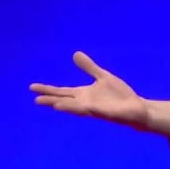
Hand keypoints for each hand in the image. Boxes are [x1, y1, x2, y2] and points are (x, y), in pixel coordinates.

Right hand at [30, 51, 148, 128]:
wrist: (137, 108)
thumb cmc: (118, 95)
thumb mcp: (102, 77)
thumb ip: (89, 67)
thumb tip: (75, 54)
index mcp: (84, 95)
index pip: (62, 92)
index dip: (48, 89)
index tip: (32, 87)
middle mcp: (87, 103)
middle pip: (66, 101)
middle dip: (53, 100)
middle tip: (36, 100)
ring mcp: (97, 110)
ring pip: (80, 109)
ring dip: (69, 107)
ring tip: (55, 105)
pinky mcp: (110, 114)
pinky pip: (100, 111)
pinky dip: (93, 109)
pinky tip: (87, 106)